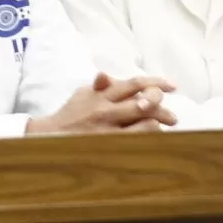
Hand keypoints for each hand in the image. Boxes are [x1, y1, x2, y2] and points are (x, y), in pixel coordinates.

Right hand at [27, 72, 177, 134]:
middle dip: (162, 108)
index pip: (134, 84)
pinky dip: (149, 140)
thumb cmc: (71, 115)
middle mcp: (106, 111)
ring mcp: (109, 130)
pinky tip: (151, 141)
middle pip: (146, 104)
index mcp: (101, 94)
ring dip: (158, 125)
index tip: (171, 86)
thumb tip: (105, 76)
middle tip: (172, 117)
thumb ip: (99, 86)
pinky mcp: (111, 146)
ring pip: (147, 125)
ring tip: (161, 130)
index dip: (156, 82)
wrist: (50, 137)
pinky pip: (139, 143)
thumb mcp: (82, 95)